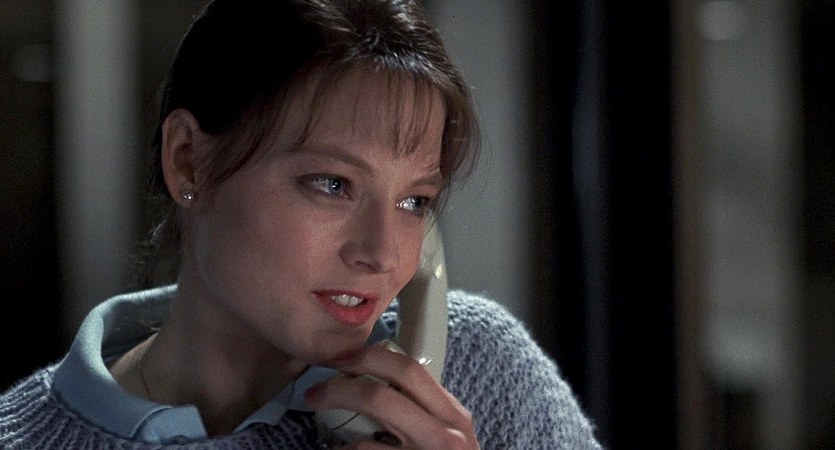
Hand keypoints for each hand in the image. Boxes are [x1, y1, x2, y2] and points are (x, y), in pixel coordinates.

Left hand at [304, 343, 479, 448]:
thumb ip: (425, 410)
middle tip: (317, 390)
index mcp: (453, 416)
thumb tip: (380, 381)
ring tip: (318, 420)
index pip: (410, 371)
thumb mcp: (448, 435)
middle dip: (342, 386)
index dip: (369, 359)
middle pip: (383, 394)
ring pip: (368, 432)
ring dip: (335, 419)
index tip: (343, 360)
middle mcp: (443, 436)